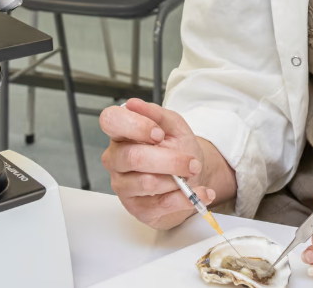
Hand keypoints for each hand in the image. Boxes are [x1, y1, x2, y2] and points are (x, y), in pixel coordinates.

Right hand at [99, 99, 215, 228]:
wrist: (191, 175)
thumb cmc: (177, 147)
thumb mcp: (173, 126)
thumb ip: (156, 114)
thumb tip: (134, 104)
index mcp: (121, 134)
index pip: (110, 121)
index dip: (135, 126)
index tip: (158, 134)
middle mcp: (116, 160)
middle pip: (134, 158)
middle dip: (170, 160)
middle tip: (191, 161)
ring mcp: (123, 186)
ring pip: (148, 183)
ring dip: (178, 180)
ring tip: (191, 174)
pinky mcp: (137, 209)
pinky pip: (163, 204)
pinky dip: (187, 198)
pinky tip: (201, 193)